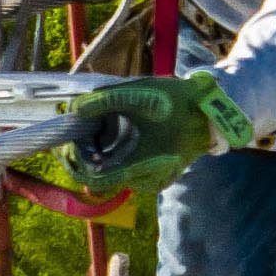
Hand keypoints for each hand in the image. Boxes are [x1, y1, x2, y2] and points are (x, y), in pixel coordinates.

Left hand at [64, 74, 257, 193]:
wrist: (213, 111)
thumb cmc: (179, 102)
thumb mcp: (141, 94)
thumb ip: (105, 100)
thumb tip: (74, 108)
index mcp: (142, 166)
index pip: (93, 177)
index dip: (72, 160)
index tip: (62, 141)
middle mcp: (146, 181)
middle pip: (99, 178)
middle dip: (81, 156)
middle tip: (71, 133)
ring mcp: (152, 180)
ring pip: (110, 174)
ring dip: (95, 154)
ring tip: (90, 131)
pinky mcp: (155, 175)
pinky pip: (124, 170)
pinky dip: (112, 156)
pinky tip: (110, 137)